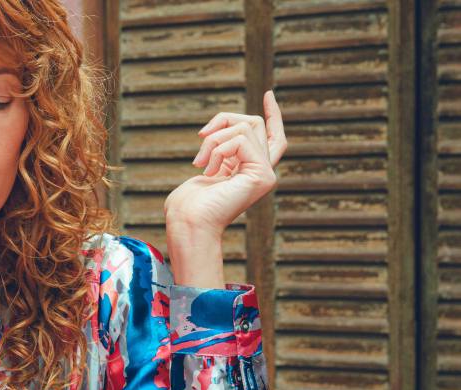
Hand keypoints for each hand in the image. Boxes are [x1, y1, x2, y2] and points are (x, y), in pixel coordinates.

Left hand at [163, 90, 287, 242]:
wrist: (188, 224)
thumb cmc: (187, 205)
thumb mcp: (204, 167)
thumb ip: (218, 149)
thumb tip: (213, 133)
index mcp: (249, 171)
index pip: (273, 137)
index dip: (273, 115)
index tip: (268, 94)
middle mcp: (263, 172)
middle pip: (254, 123)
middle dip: (223, 120)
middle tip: (201, 137)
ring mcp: (266, 174)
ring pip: (246, 127)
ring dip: (214, 139)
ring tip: (200, 163)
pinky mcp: (263, 175)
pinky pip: (240, 140)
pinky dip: (218, 148)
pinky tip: (209, 170)